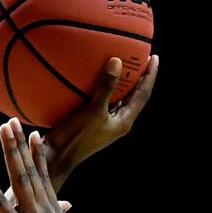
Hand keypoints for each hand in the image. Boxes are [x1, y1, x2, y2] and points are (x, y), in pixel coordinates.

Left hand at [0, 119, 72, 212]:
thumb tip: (67, 203)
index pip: (46, 177)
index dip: (39, 155)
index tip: (35, 134)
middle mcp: (46, 211)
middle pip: (33, 171)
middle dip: (22, 144)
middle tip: (13, 121)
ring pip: (19, 178)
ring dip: (10, 151)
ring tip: (3, 129)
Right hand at [37, 54, 158, 185]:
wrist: (57, 155)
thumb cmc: (78, 137)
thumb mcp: (94, 110)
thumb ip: (106, 87)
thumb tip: (116, 62)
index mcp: (124, 121)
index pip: (143, 94)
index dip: (150, 76)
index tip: (154, 58)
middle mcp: (117, 121)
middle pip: (133, 95)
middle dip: (137, 76)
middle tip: (139, 57)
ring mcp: (104, 122)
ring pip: (117, 97)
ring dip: (120, 81)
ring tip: (120, 63)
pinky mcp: (91, 120)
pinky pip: (101, 99)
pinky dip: (102, 87)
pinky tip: (95, 76)